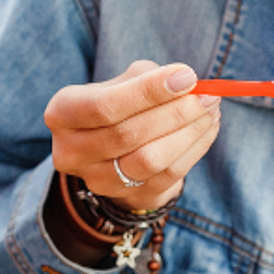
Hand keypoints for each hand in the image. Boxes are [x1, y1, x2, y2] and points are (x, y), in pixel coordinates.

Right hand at [43, 60, 220, 210]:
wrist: (115, 149)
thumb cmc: (121, 105)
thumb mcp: (124, 82)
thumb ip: (148, 78)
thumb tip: (188, 82)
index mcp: (62, 113)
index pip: (104, 106)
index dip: (147, 92)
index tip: (187, 76)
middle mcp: (70, 151)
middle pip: (127, 134)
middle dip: (175, 112)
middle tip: (207, 95)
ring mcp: (95, 180)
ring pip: (149, 160)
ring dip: (188, 133)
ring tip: (211, 110)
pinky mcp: (125, 197)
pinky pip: (168, 175)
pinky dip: (194, 149)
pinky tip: (208, 128)